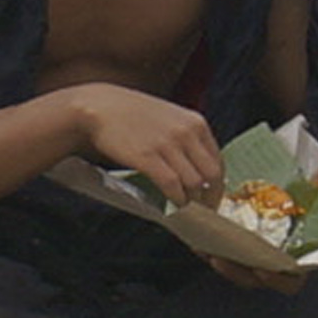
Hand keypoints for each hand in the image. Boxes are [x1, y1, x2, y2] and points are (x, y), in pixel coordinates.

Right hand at [73, 88, 223, 202]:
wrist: (100, 107)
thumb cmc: (133, 115)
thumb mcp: (171, 119)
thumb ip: (187, 139)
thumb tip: (199, 169)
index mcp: (196, 123)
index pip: (218, 161)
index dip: (218, 184)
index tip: (212, 197)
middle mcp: (187, 133)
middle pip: (212, 174)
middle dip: (210, 197)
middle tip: (203, 211)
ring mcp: (168, 145)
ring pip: (194, 183)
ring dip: (192, 201)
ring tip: (185, 208)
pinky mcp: (147, 156)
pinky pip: (171, 184)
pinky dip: (175, 199)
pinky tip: (172, 204)